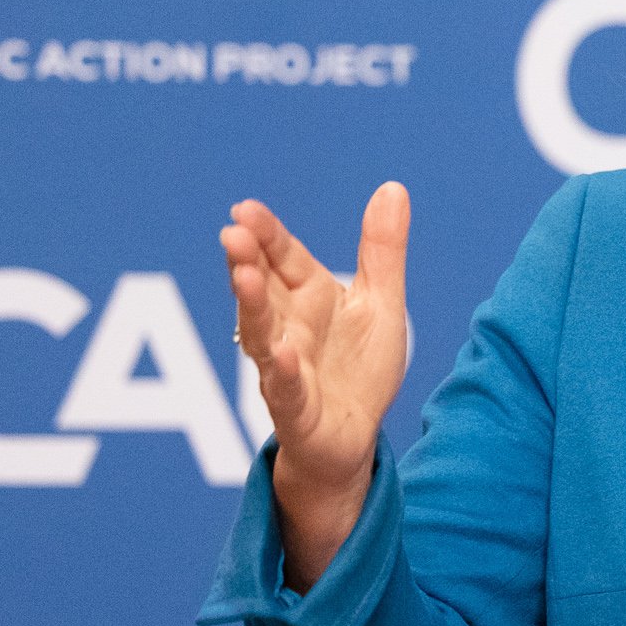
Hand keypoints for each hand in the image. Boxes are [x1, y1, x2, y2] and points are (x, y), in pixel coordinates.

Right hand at [220, 184, 410, 585]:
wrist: (355, 438)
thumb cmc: (359, 368)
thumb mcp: (381, 303)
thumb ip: (382, 250)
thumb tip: (392, 187)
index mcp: (310, 298)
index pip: (285, 259)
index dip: (267, 235)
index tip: (245, 209)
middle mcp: (289, 328)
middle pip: (263, 290)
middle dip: (247, 262)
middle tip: (233, 233)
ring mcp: (285, 368)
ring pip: (261, 333)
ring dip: (251, 305)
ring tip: (243, 276)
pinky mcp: (296, 408)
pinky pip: (285, 388)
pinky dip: (281, 371)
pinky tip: (280, 352)